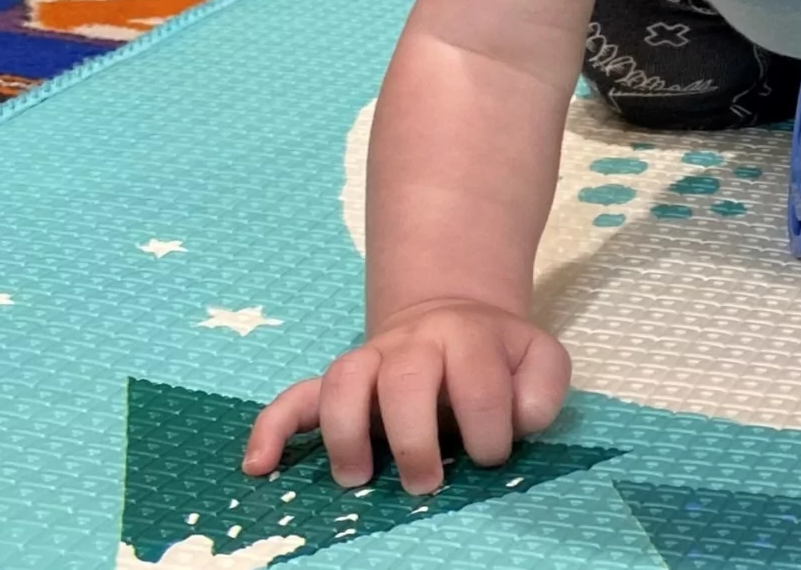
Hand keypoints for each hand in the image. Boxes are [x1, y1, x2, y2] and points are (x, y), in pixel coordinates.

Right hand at [240, 298, 570, 494]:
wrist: (452, 317)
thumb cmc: (497, 357)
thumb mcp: (538, 360)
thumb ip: (542, 388)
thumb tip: (518, 421)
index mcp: (469, 337)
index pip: (478, 383)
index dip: (489, 430)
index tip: (490, 458)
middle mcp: (414, 343)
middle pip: (405, 379)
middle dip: (415, 437)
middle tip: (426, 484)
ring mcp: (370, 360)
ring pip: (343, 380)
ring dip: (346, 432)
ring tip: (358, 479)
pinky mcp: (337, 382)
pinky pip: (294, 397)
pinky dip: (271, 429)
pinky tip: (258, 467)